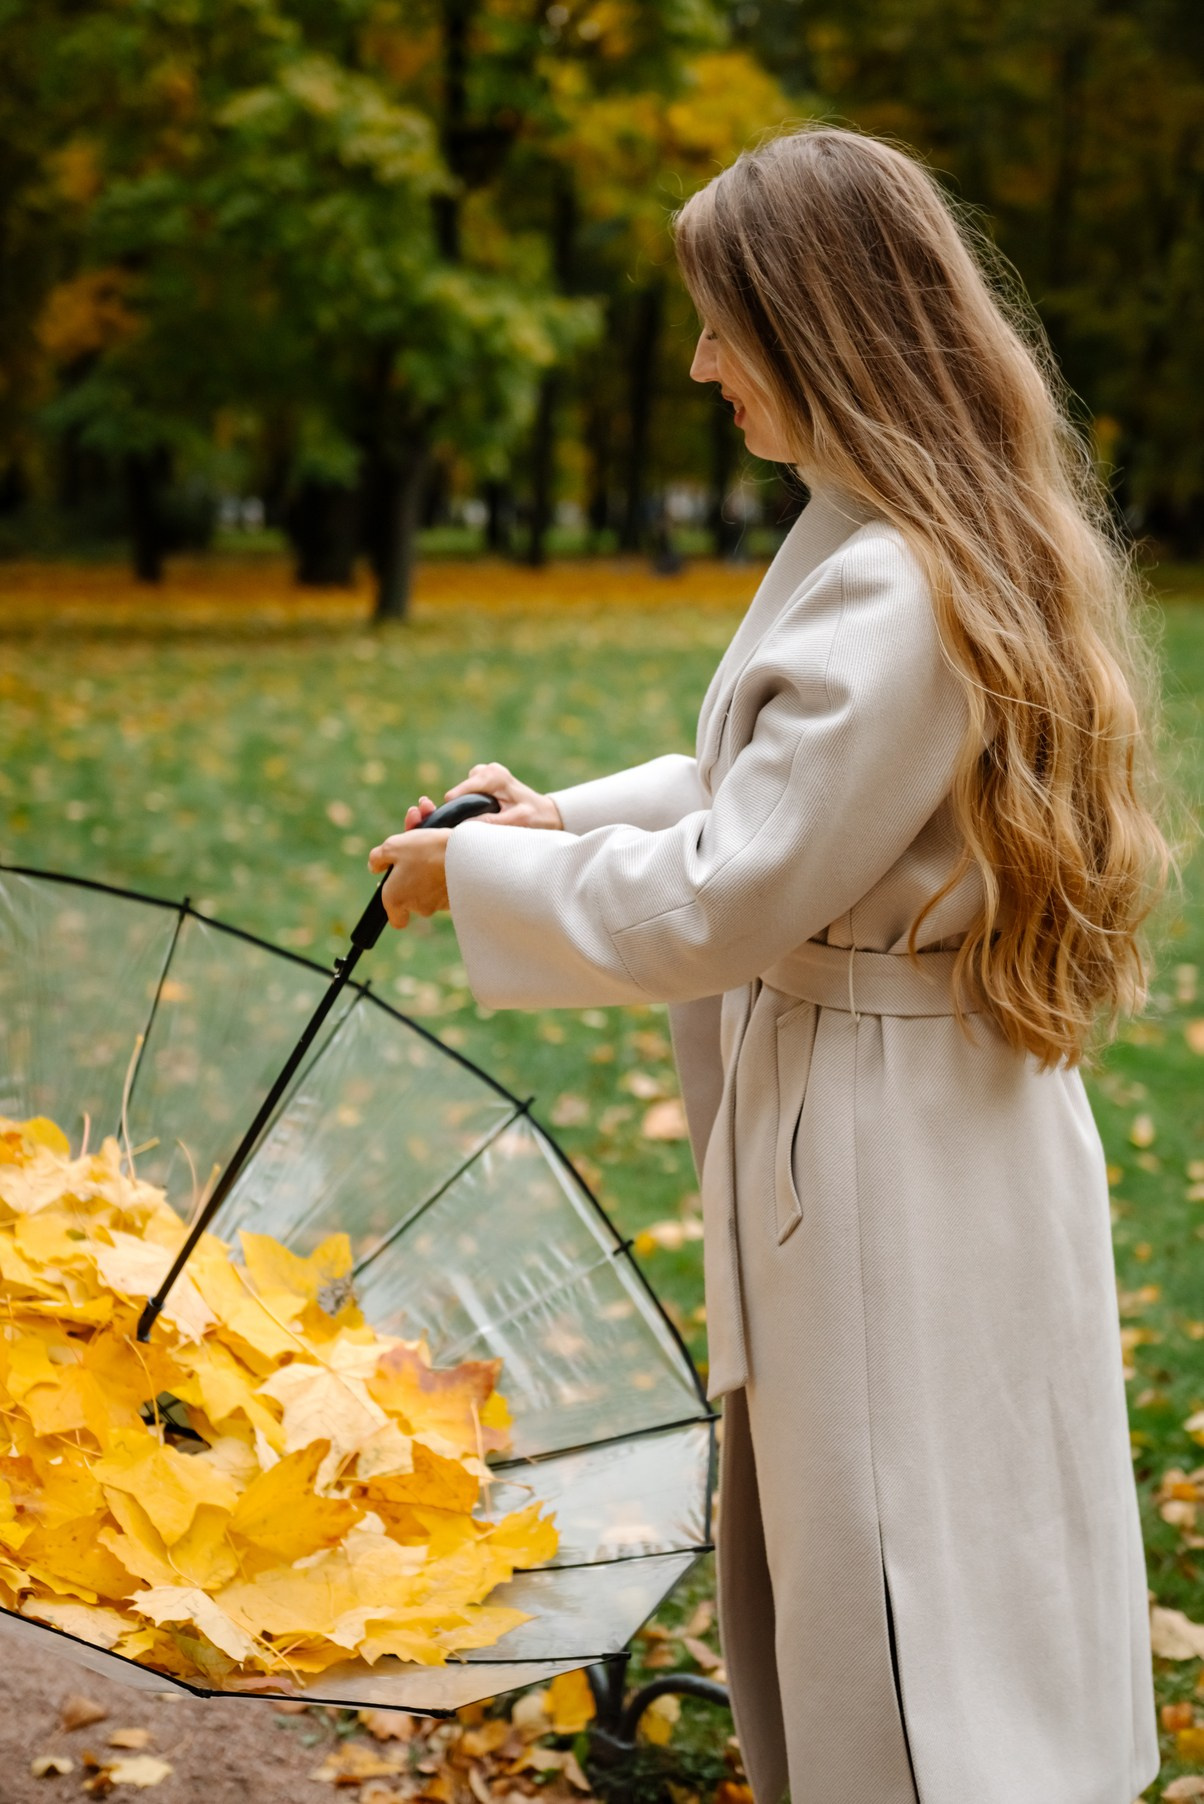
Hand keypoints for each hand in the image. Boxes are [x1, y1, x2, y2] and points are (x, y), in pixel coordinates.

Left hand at [367, 827, 451, 930]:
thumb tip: (374, 866)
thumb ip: (378, 857)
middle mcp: (418, 907)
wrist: (464, 854)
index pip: (396, 920)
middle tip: (419, 860)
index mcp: (395, 898)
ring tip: (436, 855)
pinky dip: (448, 878)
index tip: (400, 892)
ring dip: (432, 877)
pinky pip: (449, 891)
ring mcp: (439, 906)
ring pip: (433, 895)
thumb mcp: (393, 846)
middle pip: (414, 901)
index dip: (398, 908)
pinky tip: (450, 861)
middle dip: (416, 883)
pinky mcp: (457, 900)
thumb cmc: (425, 851)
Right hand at [439, 762, 562, 829]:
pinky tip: (479, 813)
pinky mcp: (485, 779)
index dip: (453, 807)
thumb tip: (463, 828)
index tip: (445, 822)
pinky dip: (470, 802)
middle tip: (461, 825)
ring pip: (463, 791)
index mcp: (495, 776)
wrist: (548, 812)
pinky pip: (468, 791)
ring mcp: (487, 772)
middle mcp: (489, 770)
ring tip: (475, 820)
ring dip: (465, 805)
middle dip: (459, 807)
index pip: (462, 790)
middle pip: (460, 790)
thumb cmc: (536, 817)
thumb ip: (491, 823)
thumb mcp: (516, 821)